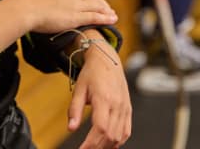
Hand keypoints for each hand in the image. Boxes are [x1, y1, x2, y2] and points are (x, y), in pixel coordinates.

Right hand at [0, 0, 117, 50]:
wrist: (26, 8)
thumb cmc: (28, 2)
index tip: (98, 0)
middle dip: (103, 3)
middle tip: (108, 9)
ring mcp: (75, 4)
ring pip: (97, 6)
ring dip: (107, 10)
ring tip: (113, 16)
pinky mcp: (76, 16)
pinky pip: (95, 16)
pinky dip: (105, 18)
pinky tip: (111, 20)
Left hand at [68, 30, 131, 147]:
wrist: (108, 60)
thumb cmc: (92, 73)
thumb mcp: (79, 89)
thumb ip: (75, 110)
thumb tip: (71, 128)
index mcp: (104, 99)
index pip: (100, 128)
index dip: (91, 143)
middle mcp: (117, 104)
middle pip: (110, 135)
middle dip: (97, 147)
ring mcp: (125, 108)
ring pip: (119, 136)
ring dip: (107, 146)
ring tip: (94, 148)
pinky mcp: (128, 109)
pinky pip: (127, 131)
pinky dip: (118, 141)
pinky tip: (109, 145)